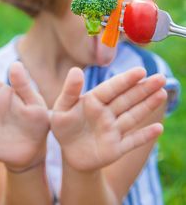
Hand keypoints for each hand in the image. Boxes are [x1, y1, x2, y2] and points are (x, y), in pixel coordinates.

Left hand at [51, 67, 166, 170]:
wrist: (69, 154)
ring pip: (133, 115)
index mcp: (94, 100)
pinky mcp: (117, 148)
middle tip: (161, 78)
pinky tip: (158, 128)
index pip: (112, 88)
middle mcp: (108, 113)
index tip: (141, 71)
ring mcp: (114, 130)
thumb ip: (70, 90)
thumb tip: (76, 69)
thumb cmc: (64, 127)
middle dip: (144, 89)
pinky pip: (132, 141)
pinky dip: (145, 135)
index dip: (126, 80)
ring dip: (148, 105)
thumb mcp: (62, 108)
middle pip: (128, 98)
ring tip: (162, 93)